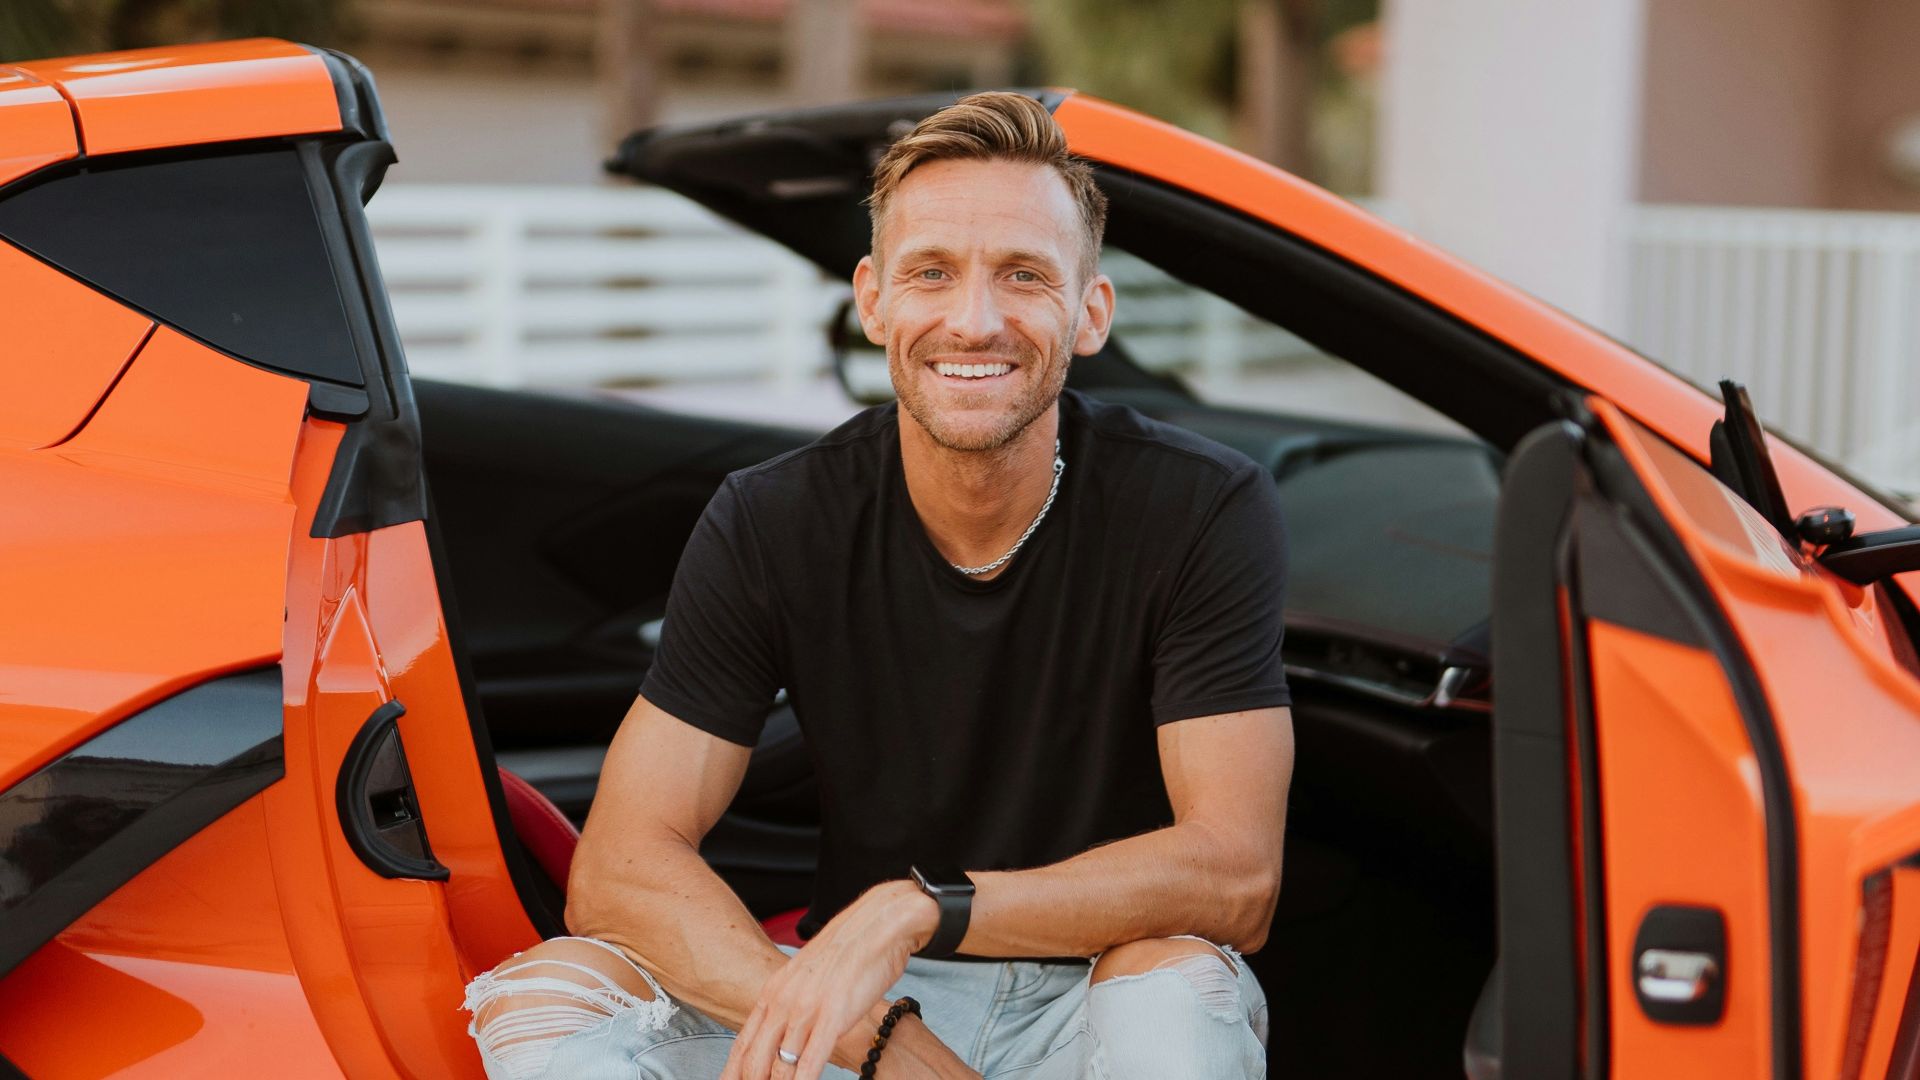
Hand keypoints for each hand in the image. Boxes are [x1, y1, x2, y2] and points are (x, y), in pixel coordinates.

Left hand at [722, 880, 938, 1079]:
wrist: (878, 925)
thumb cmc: (848, 950)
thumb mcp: (807, 974)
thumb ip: (792, 1000)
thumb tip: (786, 1024)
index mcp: (774, 992)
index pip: (743, 1043)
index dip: (733, 1071)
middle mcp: (783, 1003)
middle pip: (754, 1060)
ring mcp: (806, 1011)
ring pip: (779, 1066)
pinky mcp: (832, 1017)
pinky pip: (810, 1062)